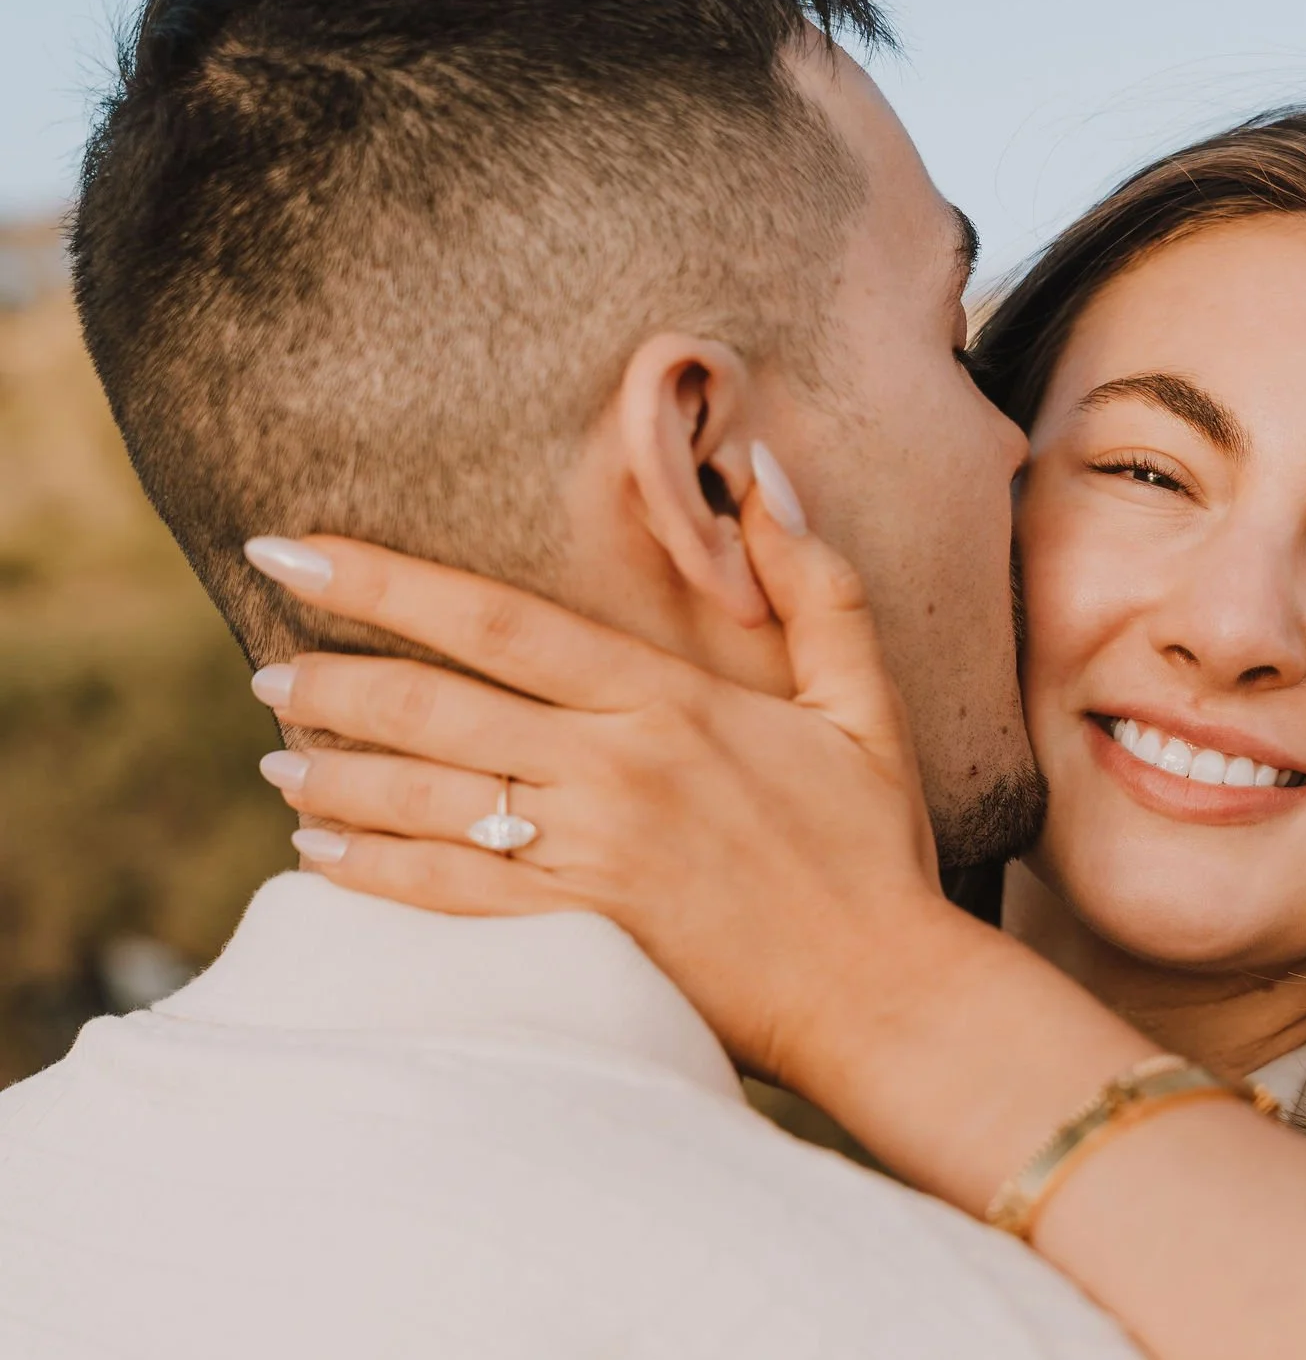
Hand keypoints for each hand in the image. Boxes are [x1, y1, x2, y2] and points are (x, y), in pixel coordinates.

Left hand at [246, 483, 965, 1083]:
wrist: (883, 991)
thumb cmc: (872, 844)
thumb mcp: (863, 699)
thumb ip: (815, 582)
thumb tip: (763, 469)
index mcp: (671, 702)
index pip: (499, 621)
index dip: (386, 581)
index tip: (295, 550)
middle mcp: (615, 771)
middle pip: (438, 708)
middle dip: (334, 680)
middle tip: (268, 667)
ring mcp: (590, 858)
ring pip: (427, 800)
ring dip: (337, 771)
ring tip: (275, 751)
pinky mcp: (580, 938)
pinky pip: (446, 897)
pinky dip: (370, 870)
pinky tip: (318, 850)